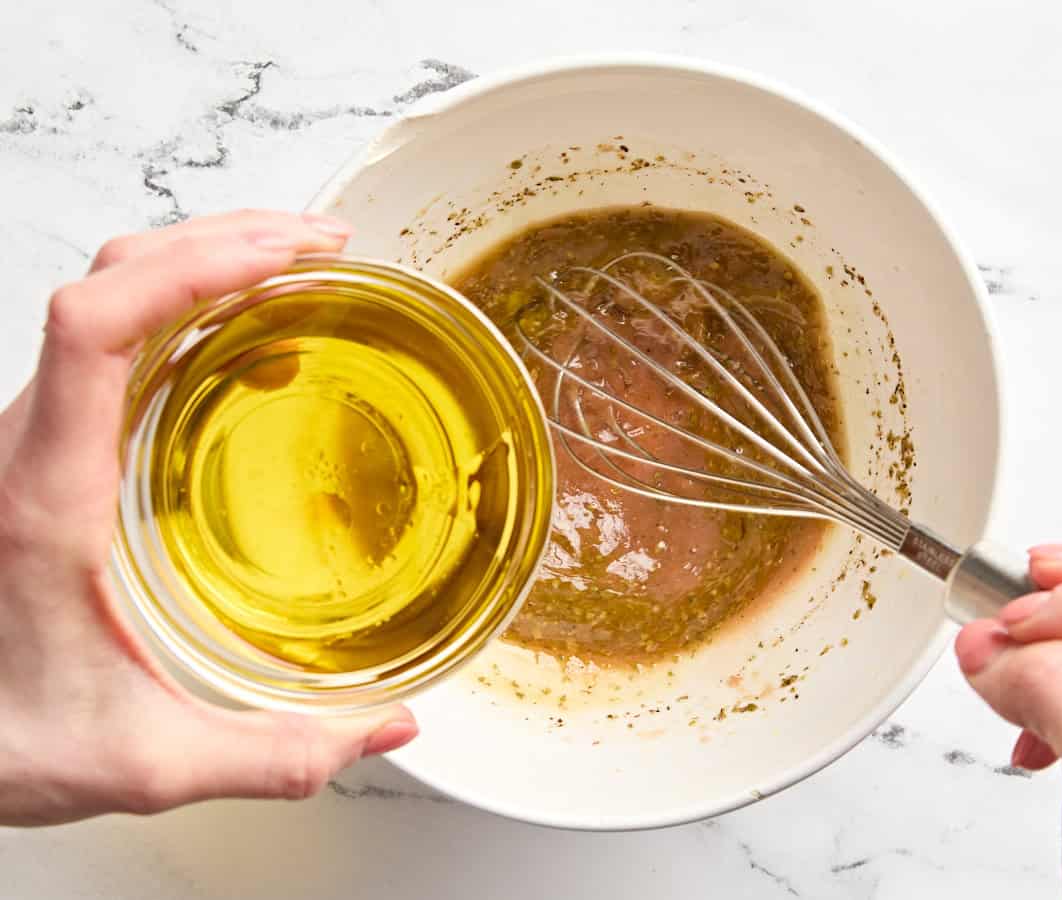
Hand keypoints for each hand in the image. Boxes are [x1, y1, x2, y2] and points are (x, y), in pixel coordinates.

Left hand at [0, 211, 417, 826]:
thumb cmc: (5, 739)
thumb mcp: (146, 765)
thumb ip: (275, 757)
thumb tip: (390, 728)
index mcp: (48, 494)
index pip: (94, 325)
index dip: (191, 267)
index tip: (284, 255)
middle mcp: (31, 444)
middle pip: (111, 278)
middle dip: (224, 241)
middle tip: (324, 245)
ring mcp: (36, 438)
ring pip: (107, 295)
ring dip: (203, 261)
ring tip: (298, 265)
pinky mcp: (50, 449)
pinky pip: (111, 339)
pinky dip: (185, 308)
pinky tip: (247, 341)